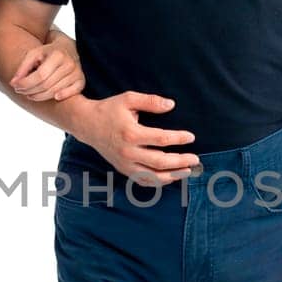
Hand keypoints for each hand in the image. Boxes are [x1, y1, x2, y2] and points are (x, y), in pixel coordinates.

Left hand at [10, 29, 85, 101]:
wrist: (67, 48)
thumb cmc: (48, 52)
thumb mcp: (33, 54)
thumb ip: (23, 67)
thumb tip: (13, 83)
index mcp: (58, 55)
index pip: (40, 75)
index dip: (26, 84)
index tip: (16, 86)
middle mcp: (70, 63)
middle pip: (47, 85)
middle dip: (30, 91)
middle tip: (21, 92)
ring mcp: (77, 73)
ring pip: (56, 92)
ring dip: (40, 96)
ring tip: (30, 95)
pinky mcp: (81, 80)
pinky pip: (72, 93)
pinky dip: (61, 96)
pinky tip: (52, 97)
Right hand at [76, 92, 200, 182]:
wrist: (86, 124)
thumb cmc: (109, 109)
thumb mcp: (128, 99)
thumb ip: (151, 101)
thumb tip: (171, 105)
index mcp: (131, 133)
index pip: (162, 139)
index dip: (179, 139)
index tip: (191, 137)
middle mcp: (128, 152)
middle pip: (160, 161)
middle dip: (181, 161)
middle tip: (195, 158)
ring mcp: (125, 164)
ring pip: (153, 176)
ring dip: (173, 175)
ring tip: (188, 171)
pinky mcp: (123, 170)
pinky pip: (143, 181)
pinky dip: (159, 182)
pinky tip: (171, 177)